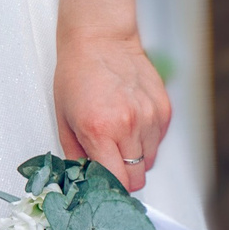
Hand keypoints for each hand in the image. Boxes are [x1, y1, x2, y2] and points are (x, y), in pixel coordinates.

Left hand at [53, 28, 169, 192]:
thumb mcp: (63, 116)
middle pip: (137, 178)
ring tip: (117, 135)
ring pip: (150, 162)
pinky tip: (130, 120)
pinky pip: (158, 142)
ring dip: (135, 157)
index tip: (103, 189)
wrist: (100, 39)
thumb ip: (75, 153)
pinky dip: (146, 140)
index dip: (110, 190)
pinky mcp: (165, 111)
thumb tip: (84, 178)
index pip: (116, 181)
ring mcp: (151, 118)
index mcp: (100, 130)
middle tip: (109, 163)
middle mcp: (129, 126)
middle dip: (123, 177)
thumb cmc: (76, 74)